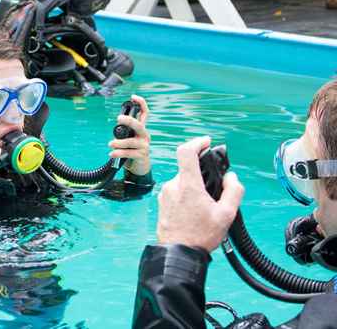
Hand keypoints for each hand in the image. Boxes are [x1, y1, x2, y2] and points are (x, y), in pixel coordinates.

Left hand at [108, 95, 150, 174]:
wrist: (138, 168)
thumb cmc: (131, 151)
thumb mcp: (127, 140)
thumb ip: (123, 132)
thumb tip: (117, 128)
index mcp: (141, 129)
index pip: (144, 114)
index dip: (141, 104)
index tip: (133, 97)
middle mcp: (144, 135)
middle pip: (139, 125)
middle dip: (129, 120)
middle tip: (119, 118)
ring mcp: (144, 146)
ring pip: (131, 141)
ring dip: (119, 143)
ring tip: (110, 144)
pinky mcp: (142, 156)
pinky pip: (129, 153)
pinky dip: (119, 153)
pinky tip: (112, 154)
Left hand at [157, 136, 243, 252]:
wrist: (178, 253)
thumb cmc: (200, 236)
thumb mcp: (226, 214)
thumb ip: (233, 191)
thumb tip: (231, 177)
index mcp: (188, 185)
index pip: (186, 152)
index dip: (197, 142)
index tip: (206, 142)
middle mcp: (173, 186)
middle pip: (188, 169)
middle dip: (202, 175)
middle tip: (214, 191)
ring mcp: (165, 194)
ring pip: (183, 182)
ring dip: (195, 187)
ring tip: (205, 207)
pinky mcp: (162, 202)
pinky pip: (176, 192)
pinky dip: (187, 195)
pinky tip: (194, 212)